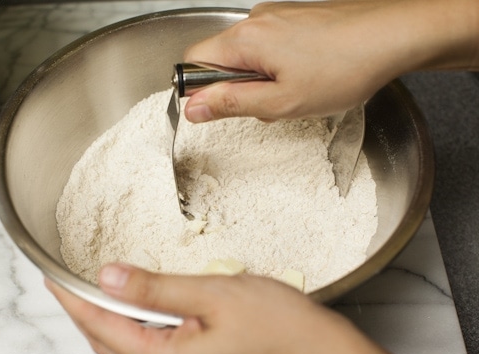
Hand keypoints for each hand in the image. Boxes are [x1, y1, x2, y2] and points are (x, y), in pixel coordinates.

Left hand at [46, 263, 444, 353]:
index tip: (53, 279)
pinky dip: (136, 329)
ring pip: (130, 350)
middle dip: (83, 313)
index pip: (102, 328)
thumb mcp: (215, 295)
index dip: (74, 301)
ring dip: (108, 321)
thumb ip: (157, 288)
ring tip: (96, 293)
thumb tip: (109, 278)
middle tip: (67, 283)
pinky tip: (142, 309)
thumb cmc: (284, 330)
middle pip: (109, 345)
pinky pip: (154, 352)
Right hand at [183, 0, 478, 122]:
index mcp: (244, 39)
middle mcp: (255, 20)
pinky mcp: (295, 17)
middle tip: (269, 105)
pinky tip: (306, 77)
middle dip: (236, 88)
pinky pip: (269, 46)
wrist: (392, 36)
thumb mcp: (280, 102)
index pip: (192, 62)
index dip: (199, 90)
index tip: (222, 108)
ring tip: (295, 92)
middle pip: (219, 58)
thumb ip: (230, 104)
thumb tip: (192, 108)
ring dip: (260, 80)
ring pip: (247, 55)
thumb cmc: (343, 68)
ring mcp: (276, 15)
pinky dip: (278, 66)